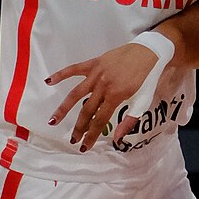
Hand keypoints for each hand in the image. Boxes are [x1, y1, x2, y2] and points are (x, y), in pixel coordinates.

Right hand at [48, 42, 165, 150]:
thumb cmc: (147, 78)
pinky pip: (75, 68)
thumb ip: (129, 121)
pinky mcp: (94, 62)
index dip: (91, 136)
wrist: (149, 51)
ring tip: (52, 121)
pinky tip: (49, 81)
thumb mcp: (143, 101)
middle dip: (78, 127)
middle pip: (87, 110)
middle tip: (72, 140)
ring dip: (63, 108)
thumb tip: (117, 139)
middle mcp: (103, 85)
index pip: (99, 121)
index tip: (84, 147)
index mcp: (116, 95)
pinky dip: (61, 74)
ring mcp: (97, 73)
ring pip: (76, 93)